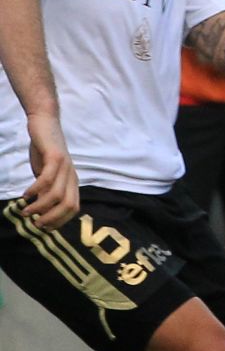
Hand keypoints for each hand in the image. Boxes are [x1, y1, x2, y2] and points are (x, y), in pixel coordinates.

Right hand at [22, 113, 78, 229]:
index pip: (74, 208)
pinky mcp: (55, 157)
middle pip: (69, 205)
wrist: (44, 123)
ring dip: (40, 207)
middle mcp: (72, 176)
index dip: (60, 221)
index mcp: (72, 182)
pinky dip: (35, 189)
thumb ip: (46, 190)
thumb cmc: (43, 151)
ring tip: (26, 211)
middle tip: (35, 224)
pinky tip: (25, 194)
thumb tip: (40, 210)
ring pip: (58, 194)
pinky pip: (47, 178)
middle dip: (52, 218)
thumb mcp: (46, 174)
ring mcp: (65, 167)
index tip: (44, 227)